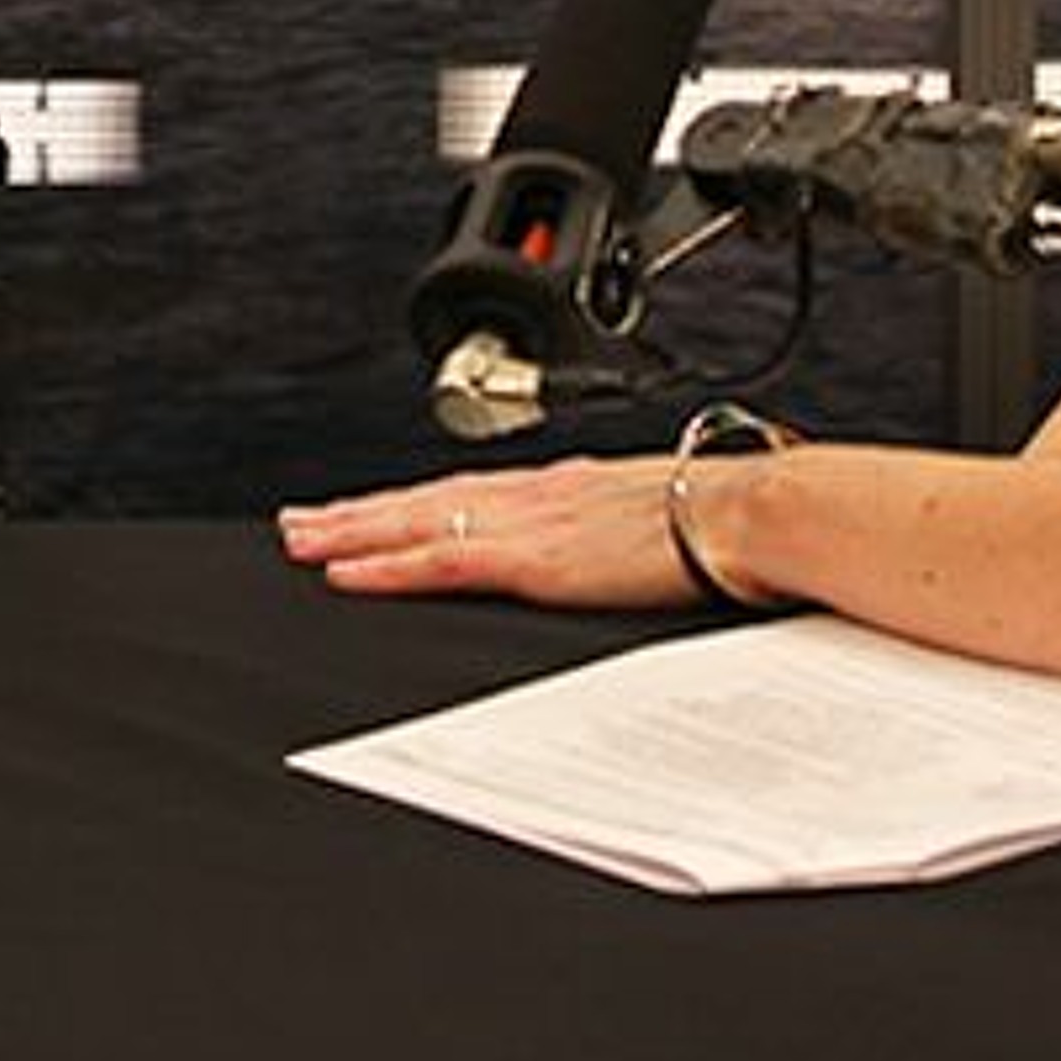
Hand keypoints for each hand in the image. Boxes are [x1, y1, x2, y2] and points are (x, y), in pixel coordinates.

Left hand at [278, 456, 699, 610]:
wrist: (758, 509)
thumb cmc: (735, 516)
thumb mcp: (669, 515)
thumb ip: (631, 529)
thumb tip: (635, 546)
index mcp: (571, 487)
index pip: (470, 492)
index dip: (413, 501)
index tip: (372, 509)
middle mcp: (537, 495)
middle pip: (427, 499)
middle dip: (361, 512)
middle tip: (301, 522)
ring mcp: (530, 523)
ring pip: (417, 522)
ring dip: (353, 532)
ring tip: (301, 541)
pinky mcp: (535, 558)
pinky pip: (442, 559)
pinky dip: (389, 565)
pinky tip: (348, 572)